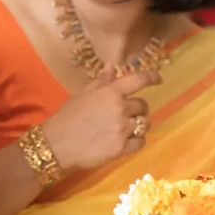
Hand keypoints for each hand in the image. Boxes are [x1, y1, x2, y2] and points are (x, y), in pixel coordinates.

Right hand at [41, 71, 161, 171]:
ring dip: (139, 125)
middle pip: (143, 106)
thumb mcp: (81, 94)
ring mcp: (122, 129)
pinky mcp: (122, 148)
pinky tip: (126, 141)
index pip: (138, 80)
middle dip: (138, 109)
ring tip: (126, 128)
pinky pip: (141, 142)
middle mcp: (120, 109)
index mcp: (110, 93)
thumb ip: (100, 81)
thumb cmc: (67, 117)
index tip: (158, 78)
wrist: (56, 145)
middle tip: (127, 114)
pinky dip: (137, 141)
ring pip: (144, 124)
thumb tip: (112, 66)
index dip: (151, 77)